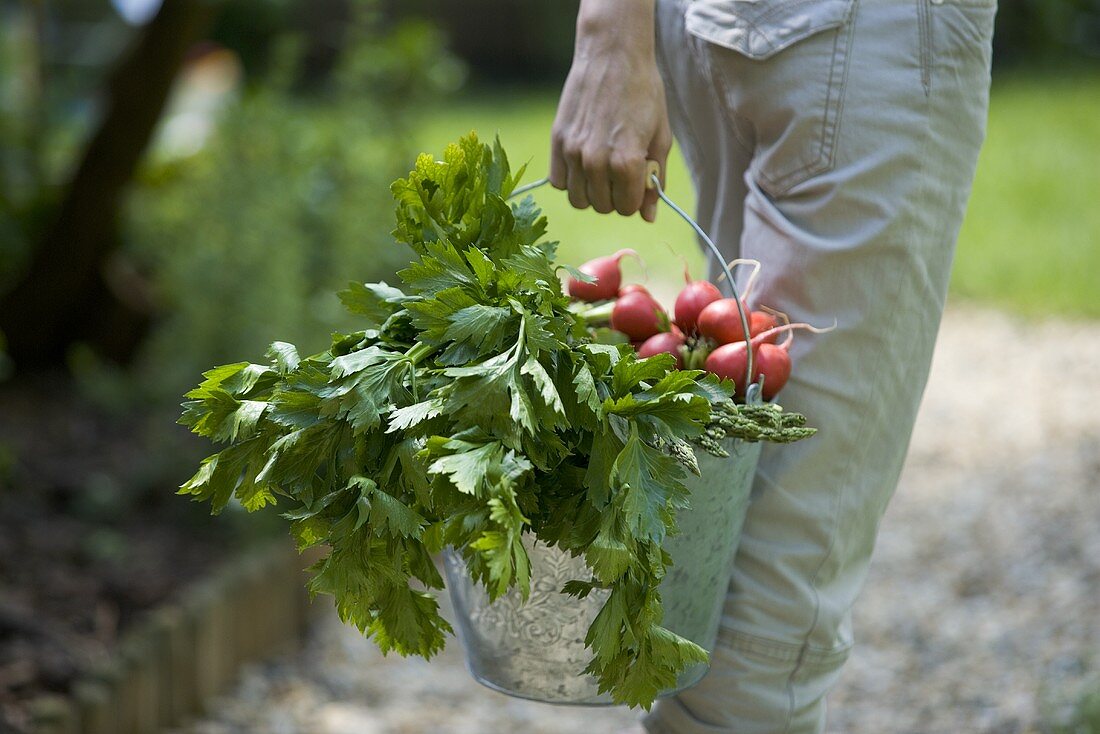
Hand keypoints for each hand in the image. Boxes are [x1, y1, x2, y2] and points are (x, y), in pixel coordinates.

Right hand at [550, 0, 670, 221]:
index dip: (635, 198)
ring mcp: (573, 152)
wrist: (613, 55)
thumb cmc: (643, 93)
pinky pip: (558, 182)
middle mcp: (596, 161)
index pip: (627, 209)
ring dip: (591, 191)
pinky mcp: (557, 141)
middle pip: (602, 207)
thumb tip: (649, 216)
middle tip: (620, 172)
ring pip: (579, 200)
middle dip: (614, 196)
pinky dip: (570, 179)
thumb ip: (654, 180)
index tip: (636, 180)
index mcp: (626, 162)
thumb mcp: (660, 137)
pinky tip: (582, 161)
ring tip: (601, 169)